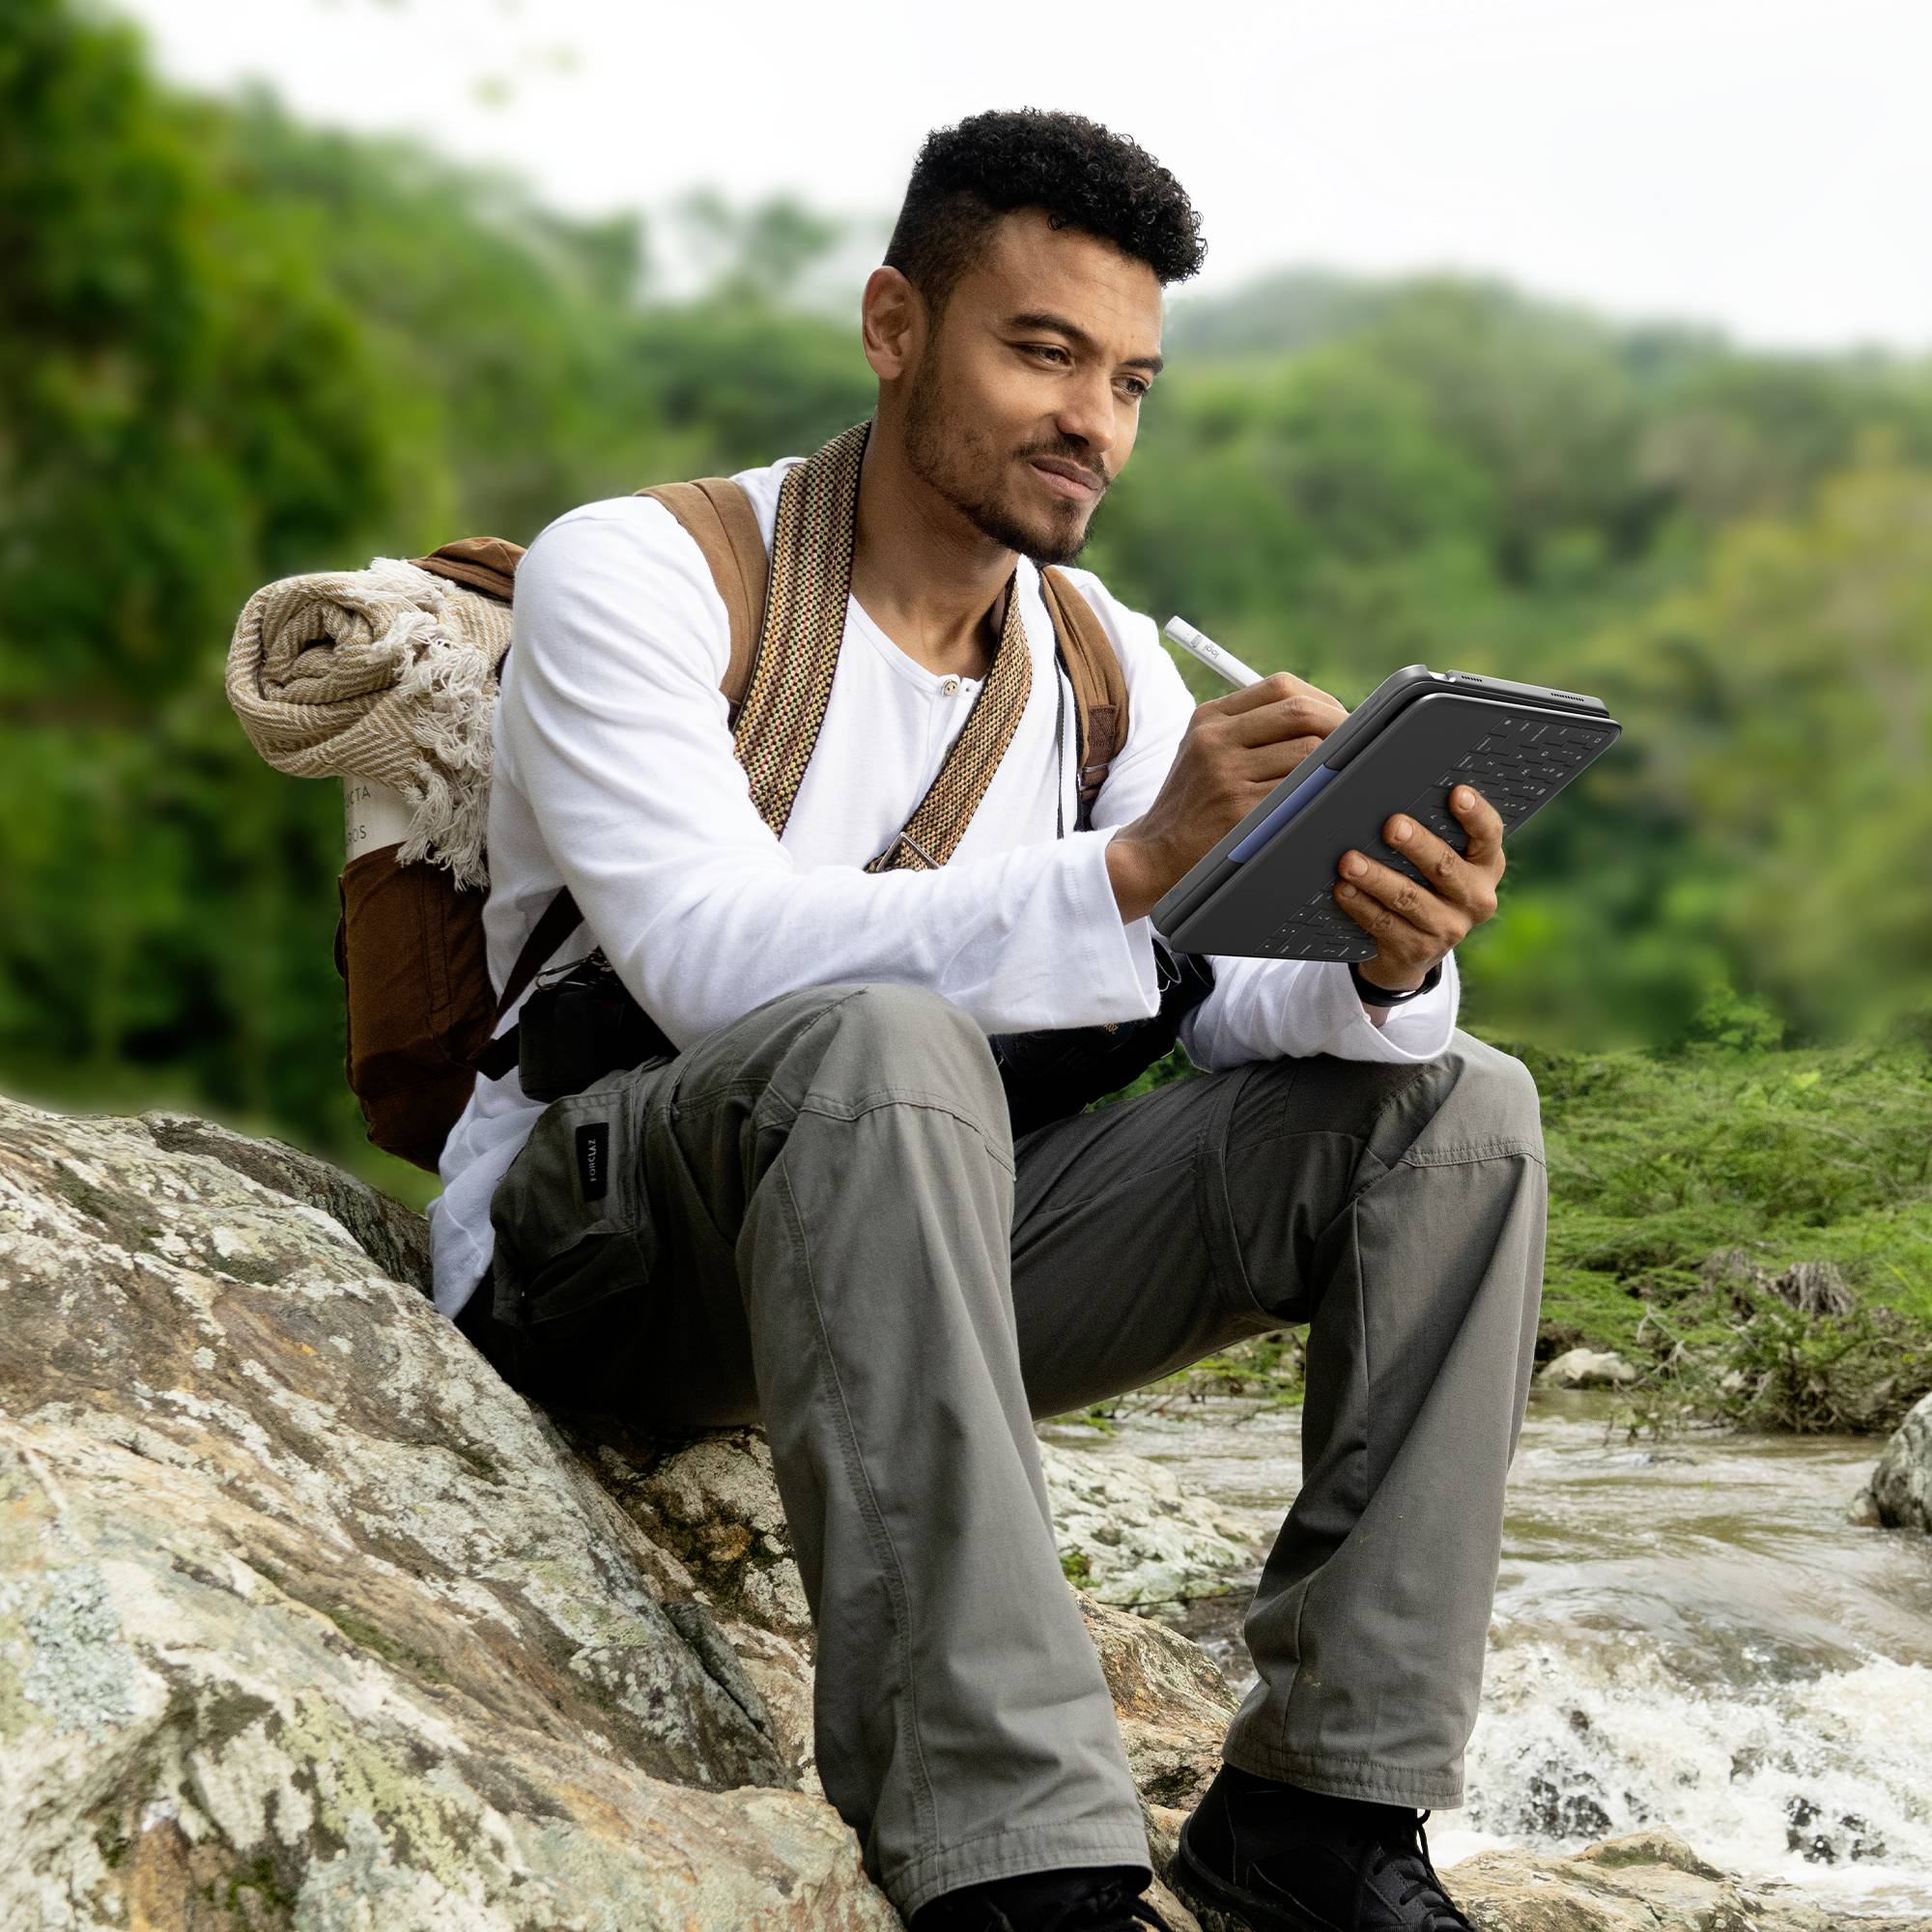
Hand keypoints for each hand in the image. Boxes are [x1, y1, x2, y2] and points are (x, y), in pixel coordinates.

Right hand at [1108, 671, 1349, 922]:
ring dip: (1332, 765)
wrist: (1155, 854)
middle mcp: (1214, 740)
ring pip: (1308, 752)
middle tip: (1354, 748)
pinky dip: (1320, 794)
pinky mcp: (1239, 811)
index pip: (1281, 687)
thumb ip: (1250, 728)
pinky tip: (1321, 802)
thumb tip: (1325, 716)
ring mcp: (1225, 775)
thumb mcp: (1203, 751)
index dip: (1321, 700)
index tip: (1338, 720)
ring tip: (1335, 778)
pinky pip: (1301, 792)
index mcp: (1209, 718)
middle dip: (1339, 726)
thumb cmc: (1192, 804)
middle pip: (1299, 712)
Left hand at [1333, 785, 1503, 994]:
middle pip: (1445, 866)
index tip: (1458, 793)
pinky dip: (1360, 904)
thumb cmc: (1425, 886)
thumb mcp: (1440, 863)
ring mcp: (1448, 928)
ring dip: (1377, 877)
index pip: (1489, 835)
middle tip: (1392, 825)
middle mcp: (1475, 898)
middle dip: (1416, 844)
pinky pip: (1384, 923)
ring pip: (1409, 898)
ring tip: (1350, 861)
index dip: (1476, 814)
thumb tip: (1393, 795)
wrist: (1412, 951)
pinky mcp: (1417, 950)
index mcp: (1486, 866)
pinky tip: (1343, 889)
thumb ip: (1433, 834)